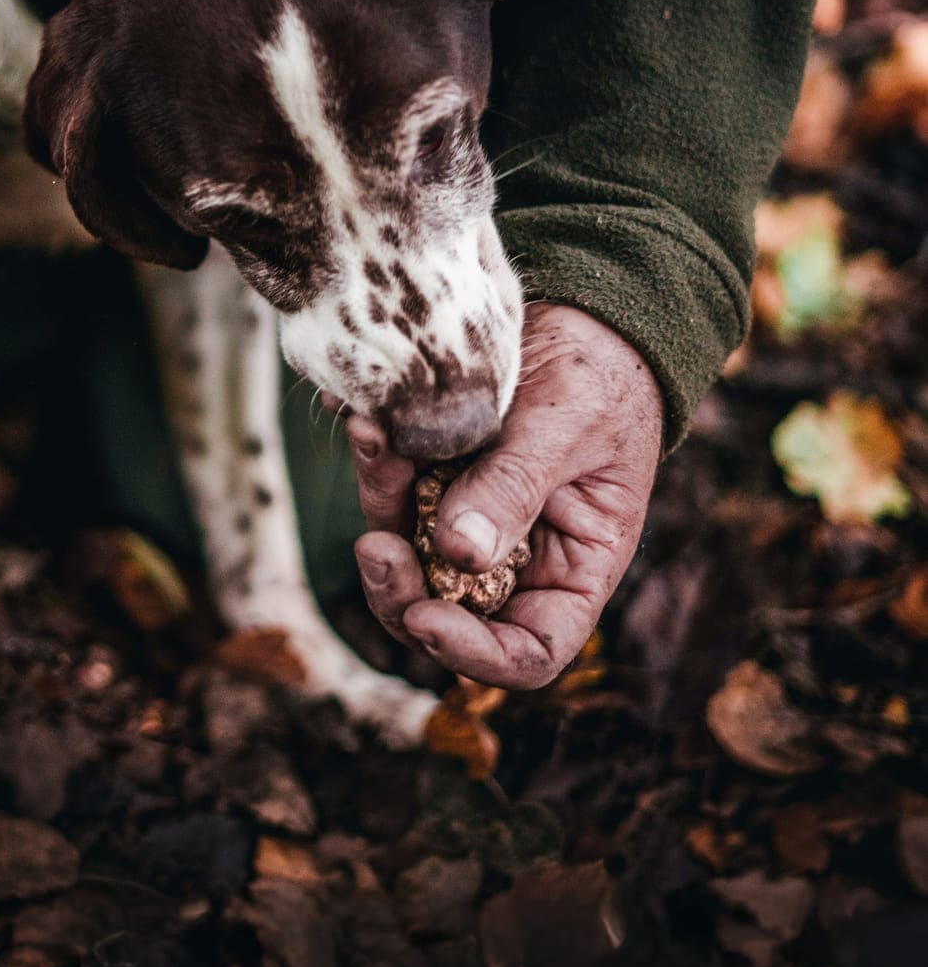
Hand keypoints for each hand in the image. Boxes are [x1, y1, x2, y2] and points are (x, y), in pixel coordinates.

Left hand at [349, 303, 663, 689]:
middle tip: (372, 546)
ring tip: (372, 437)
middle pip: (444, 616)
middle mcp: (515, 562)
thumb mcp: (569, 427)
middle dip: (399, 591)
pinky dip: (376, 461)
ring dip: (379, 505)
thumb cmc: (602, 374)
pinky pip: (391, 492)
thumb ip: (515, 488)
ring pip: (403, 553)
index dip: (474, 654)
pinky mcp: (430, 482)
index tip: (426, 618)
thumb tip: (458, 554)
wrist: (582, 312)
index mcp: (573, 572)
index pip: (527, 652)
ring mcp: (465, 523)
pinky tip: (365, 417)